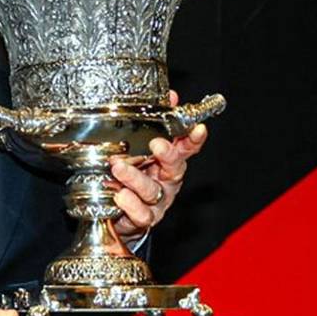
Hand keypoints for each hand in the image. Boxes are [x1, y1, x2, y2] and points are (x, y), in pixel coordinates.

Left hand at [107, 90, 207, 234]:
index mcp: (169, 161)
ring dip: (135, 178)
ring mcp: (157, 202)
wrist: (120, 214)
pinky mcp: (144, 219)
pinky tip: (119, 195)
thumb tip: (171, 95)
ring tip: (117, 168)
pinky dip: (130, 205)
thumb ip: (155, 122)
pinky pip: (141, 214)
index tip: (199, 127)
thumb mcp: (141, 147)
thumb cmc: (133, 174)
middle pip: (175, 167)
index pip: (187, 147)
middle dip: (168, 155)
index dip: (194, 138)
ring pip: (153, 191)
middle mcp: (167, 181)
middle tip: (156, 145)